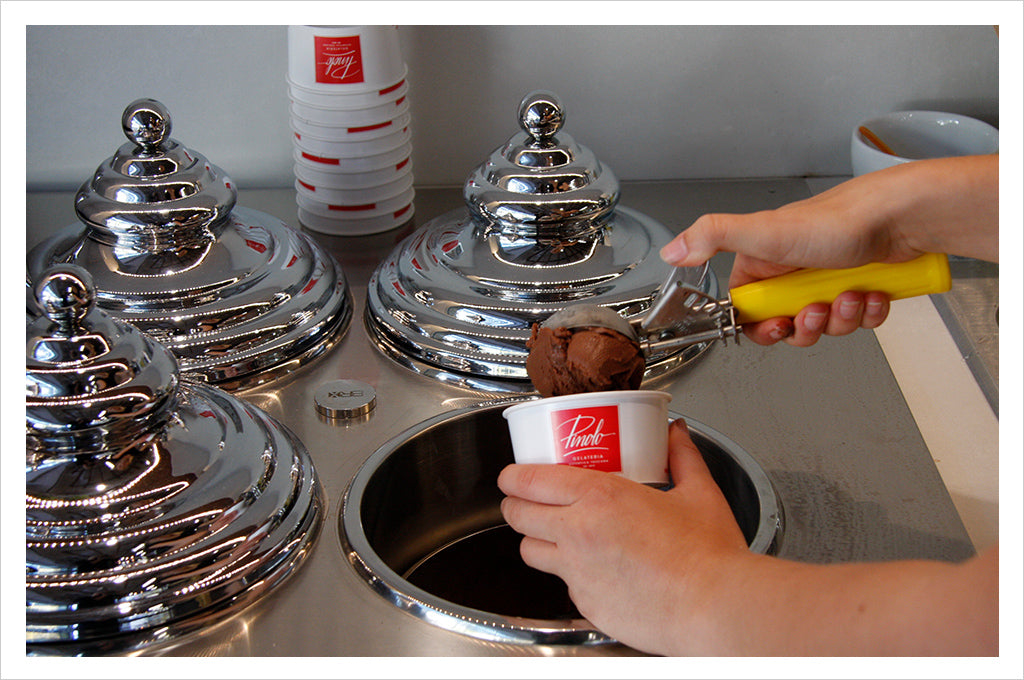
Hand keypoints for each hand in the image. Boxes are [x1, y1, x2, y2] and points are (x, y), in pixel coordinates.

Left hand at [498, 418, 751, 654]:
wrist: (714, 608)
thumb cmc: (708, 556)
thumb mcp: (698, 493)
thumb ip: (682, 457)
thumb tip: (676, 433)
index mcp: (599, 498)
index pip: (530, 481)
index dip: (513, 476)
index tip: (512, 475)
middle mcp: (578, 534)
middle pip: (518, 516)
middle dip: (515, 505)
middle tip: (524, 500)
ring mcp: (578, 573)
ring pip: (530, 552)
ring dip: (535, 540)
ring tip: (553, 534)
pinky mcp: (586, 604)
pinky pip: (564, 585)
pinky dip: (570, 574)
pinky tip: (594, 568)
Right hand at [659, 155, 997, 345]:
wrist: (901, 215)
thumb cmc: (838, 220)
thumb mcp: (763, 231)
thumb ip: (712, 237)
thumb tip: (671, 250)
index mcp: (764, 262)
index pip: (750, 311)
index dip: (764, 327)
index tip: (778, 324)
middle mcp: (794, 271)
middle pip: (790, 324)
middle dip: (808, 325)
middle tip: (818, 309)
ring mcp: (828, 279)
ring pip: (827, 324)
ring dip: (842, 318)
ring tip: (851, 294)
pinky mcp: (861, 285)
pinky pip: (860, 317)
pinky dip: (869, 311)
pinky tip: (872, 292)